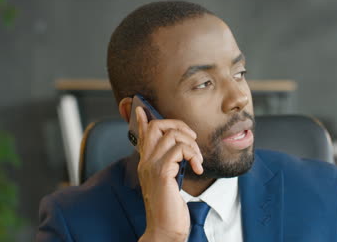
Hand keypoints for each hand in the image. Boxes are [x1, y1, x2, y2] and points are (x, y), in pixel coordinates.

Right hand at [135, 106, 203, 241]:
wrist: (165, 228)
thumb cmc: (170, 207)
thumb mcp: (169, 181)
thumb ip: (170, 164)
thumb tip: (177, 151)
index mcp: (146, 162)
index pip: (142, 135)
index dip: (142, 119)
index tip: (140, 108)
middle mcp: (145, 161)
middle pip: (155, 126)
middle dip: (179, 125)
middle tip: (192, 140)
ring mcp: (152, 166)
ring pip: (171, 135)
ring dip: (191, 143)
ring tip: (197, 159)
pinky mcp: (162, 173)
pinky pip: (179, 149)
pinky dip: (192, 155)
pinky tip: (197, 168)